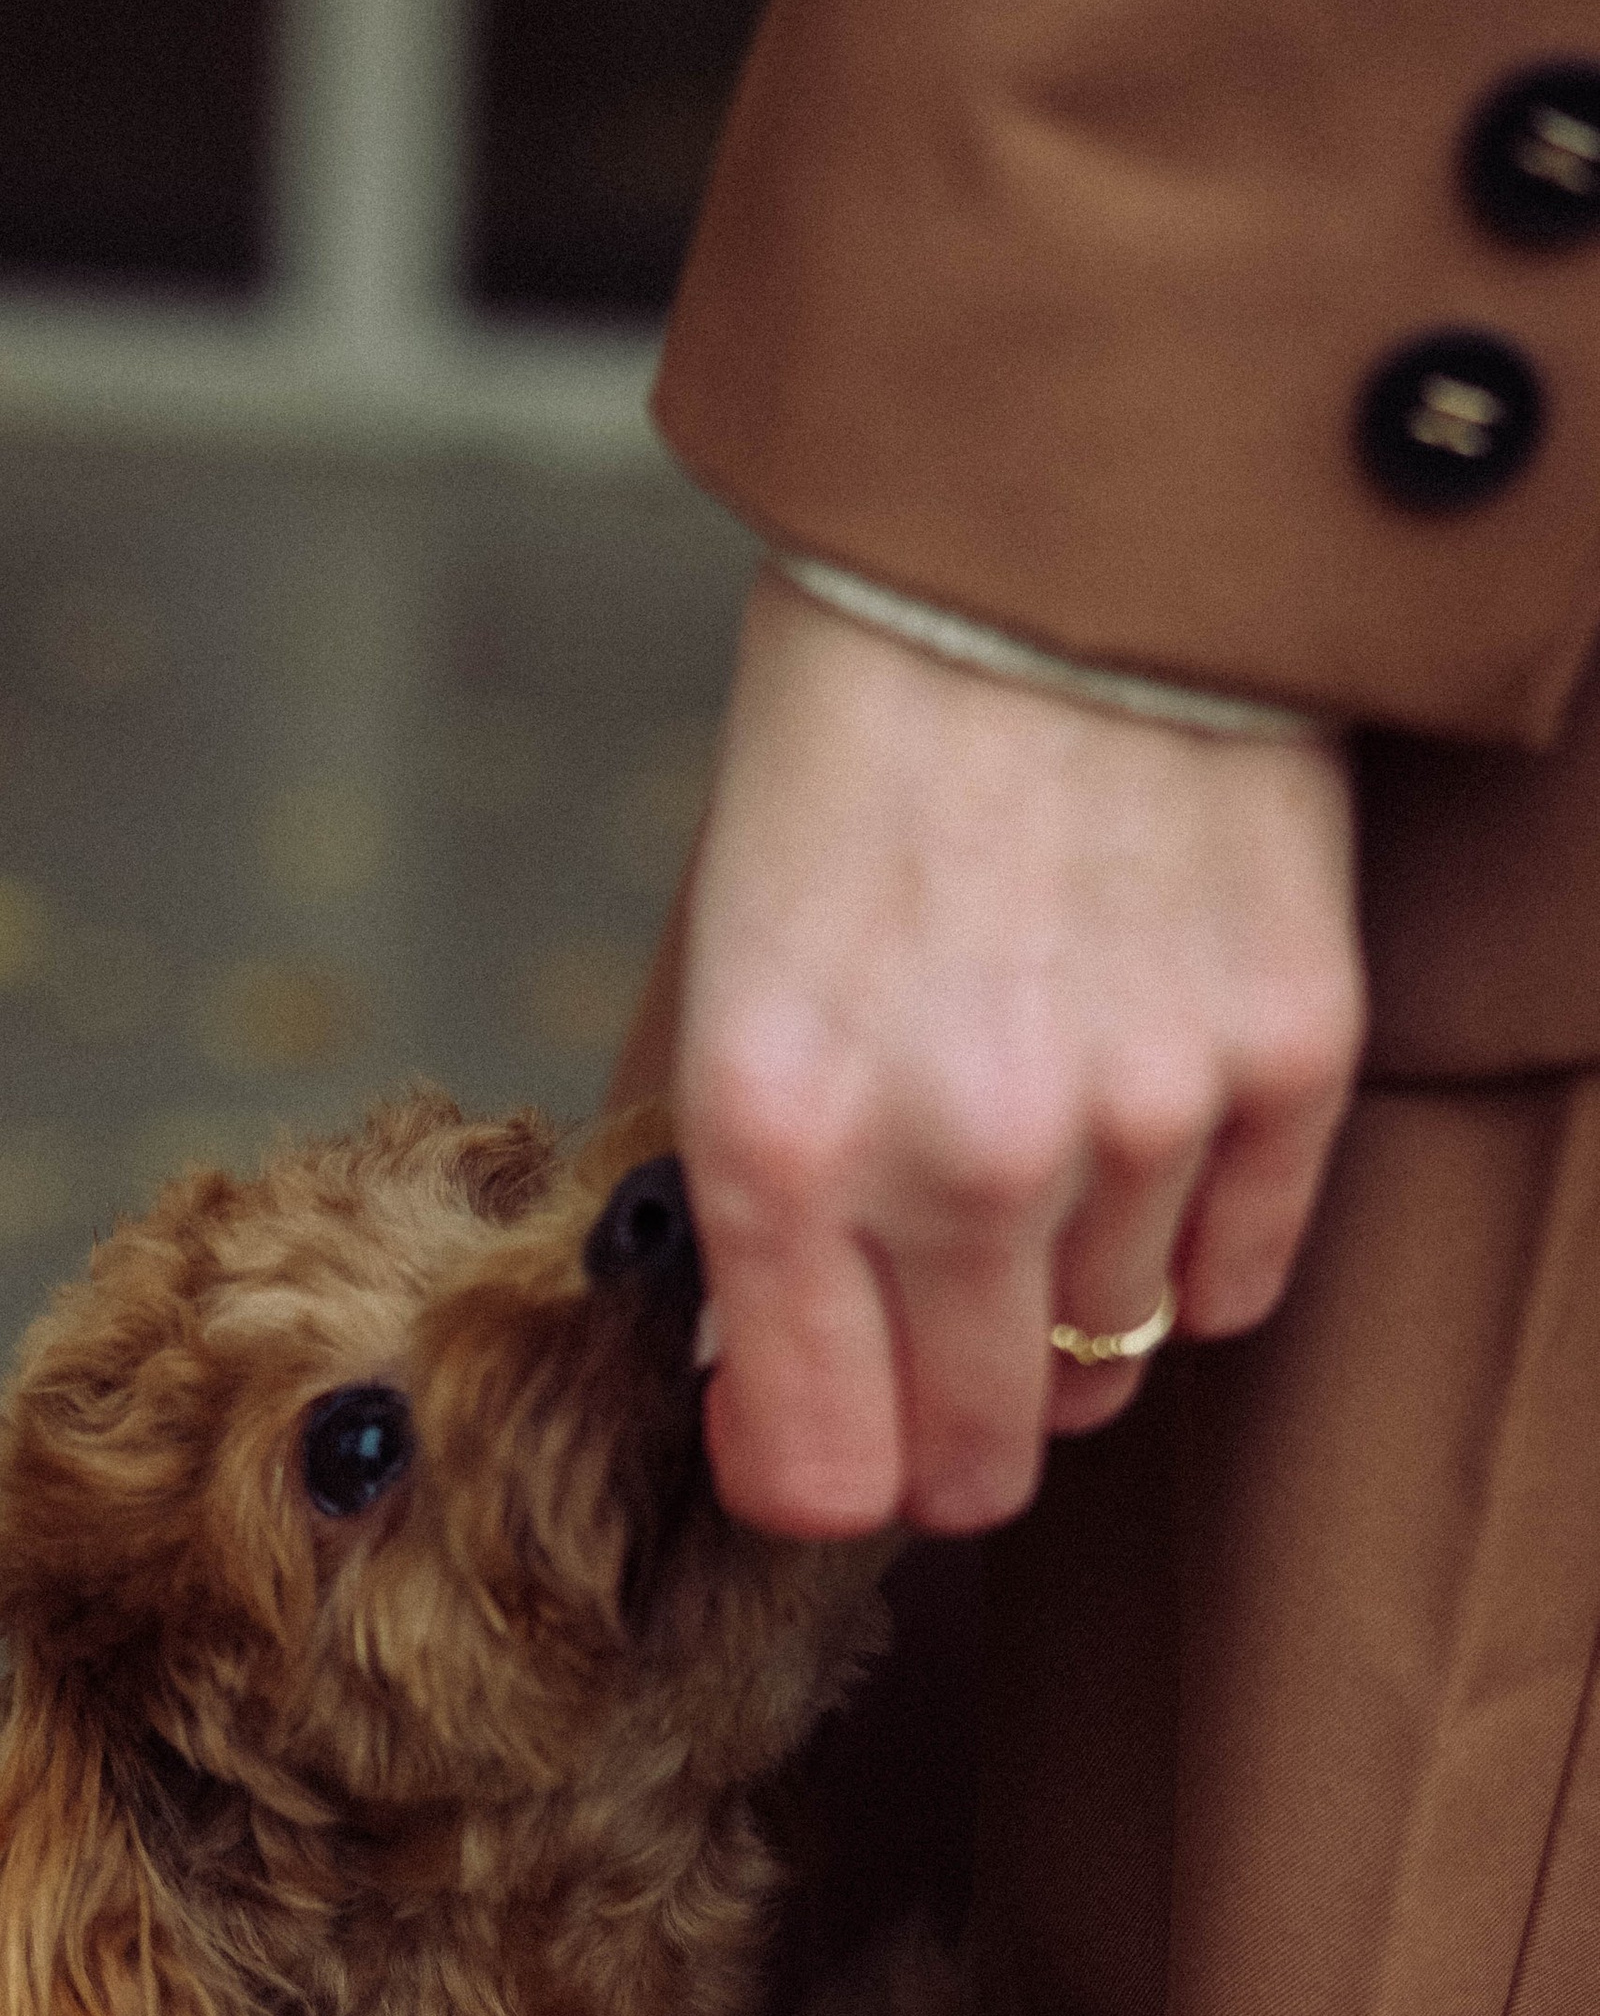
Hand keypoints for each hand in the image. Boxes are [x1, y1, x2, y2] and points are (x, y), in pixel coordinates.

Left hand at [674, 571, 1364, 1536]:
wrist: (1049, 536)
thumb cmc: (859, 748)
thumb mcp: (731, 980)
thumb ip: (754, 1202)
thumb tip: (770, 1384)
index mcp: (782, 1142)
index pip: (816, 1470)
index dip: (814, 1478)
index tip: (818, 1443)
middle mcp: (960, 1161)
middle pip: (974, 1459)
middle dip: (943, 1439)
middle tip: (933, 1365)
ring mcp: (1141, 1118)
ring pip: (1108, 1361)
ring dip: (1062, 1310)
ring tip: (1035, 1166)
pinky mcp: (1285, 1056)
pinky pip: (1241, 1278)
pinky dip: (1191, 1248)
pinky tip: (1146, 1152)